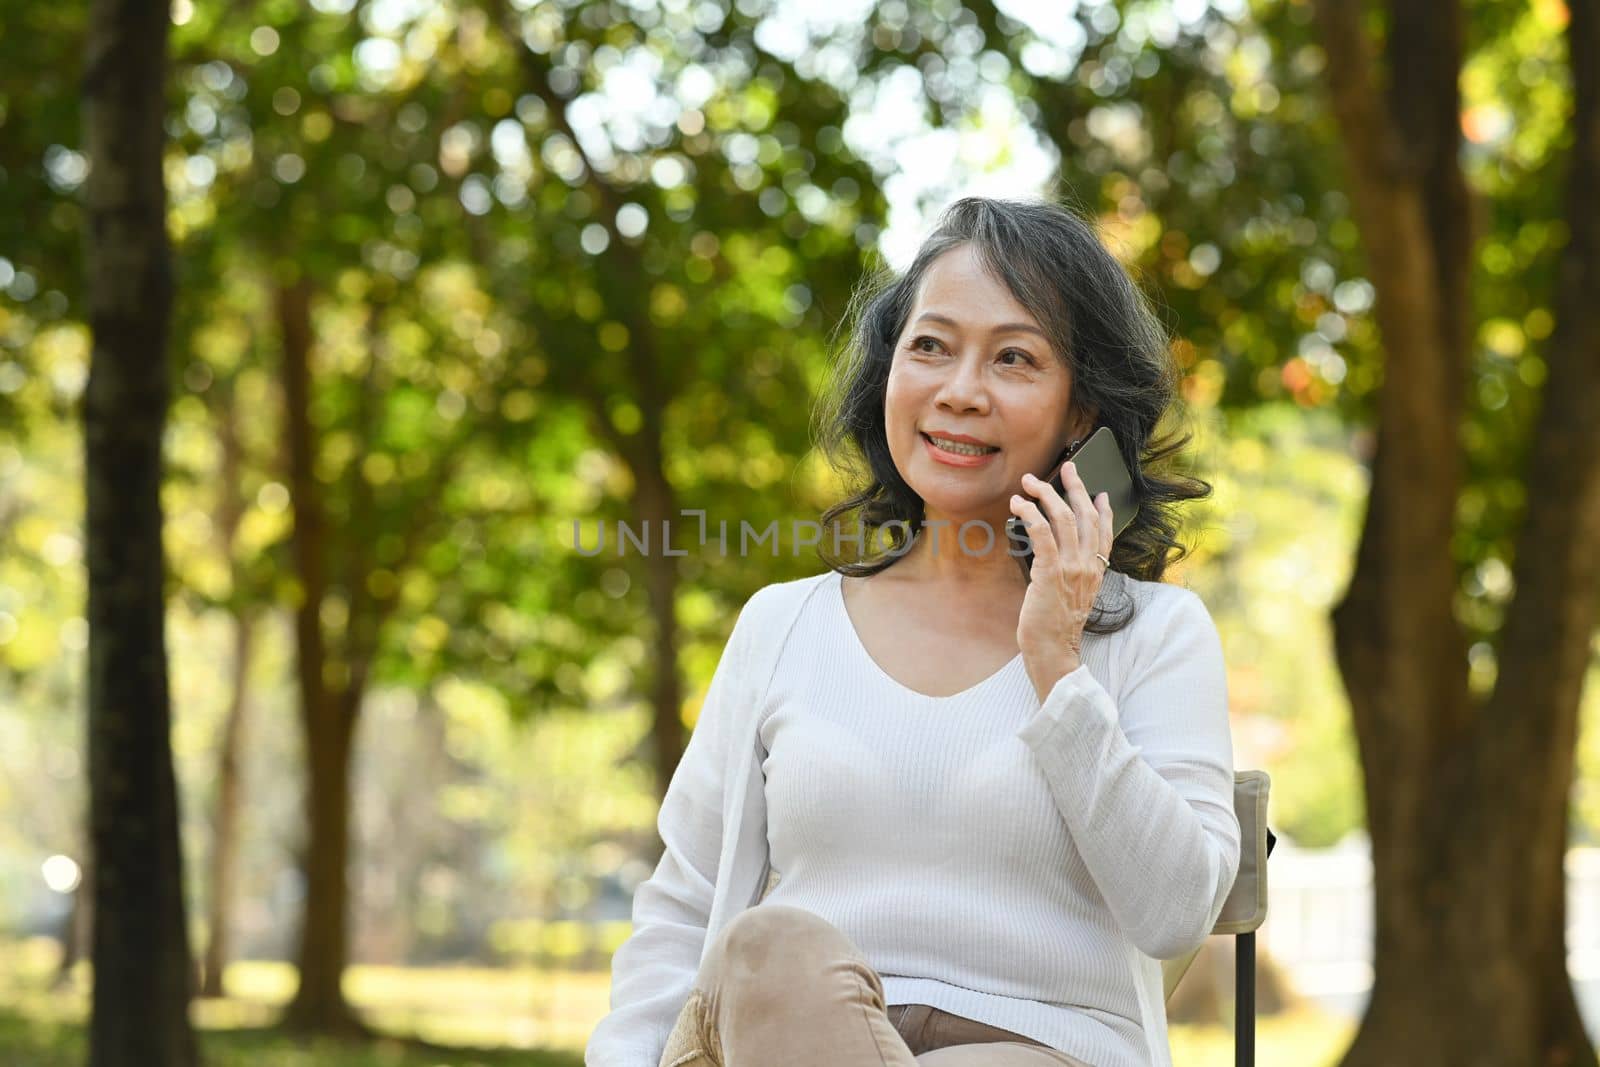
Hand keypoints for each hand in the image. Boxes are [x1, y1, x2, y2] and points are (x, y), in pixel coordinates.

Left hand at [1009, 459, 1113, 699]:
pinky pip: (1042, 534)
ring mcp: (1071, 569)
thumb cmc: (1054, 629)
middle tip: (1066, 467)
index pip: (1106, 533)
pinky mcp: (1050, 572)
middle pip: (1087, 516)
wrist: (1053, 653)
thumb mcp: (1070, 597)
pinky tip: (1019, 504)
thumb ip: (1069, 575)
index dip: (1103, 509)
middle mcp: (1088, 567)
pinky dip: (1030, 513)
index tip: (1099, 491)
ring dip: (1046, 494)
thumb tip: (1052, 554)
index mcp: (1096, 572)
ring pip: (1064, 518)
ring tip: (1030, 481)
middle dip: (1075, 487)